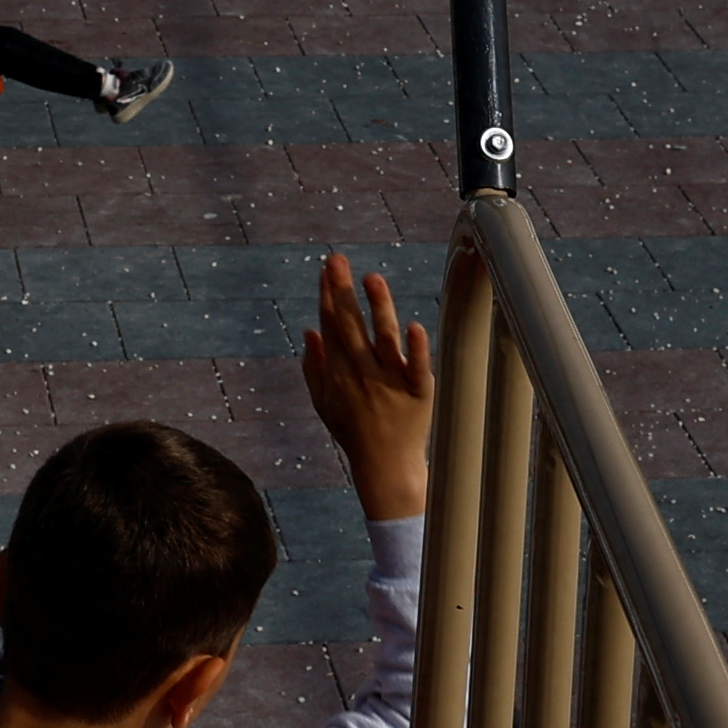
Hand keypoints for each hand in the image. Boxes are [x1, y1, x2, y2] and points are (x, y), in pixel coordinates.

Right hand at [296, 256, 435, 519]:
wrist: (384, 467)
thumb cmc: (352, 433)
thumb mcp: (324, 403)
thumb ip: (313, 367)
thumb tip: (309, 330)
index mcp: (338, 372)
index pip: (331, 326)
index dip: (328, 295)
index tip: (326, 268)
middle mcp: (361, 372)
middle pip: (350, 325)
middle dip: (341, 291)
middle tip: (336, 259)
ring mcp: (390, 381)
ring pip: (383, 338)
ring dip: (378, 308)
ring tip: (372, 279)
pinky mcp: (418, 392)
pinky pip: (417, 367)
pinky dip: (416, 349)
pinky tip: (415, 326)